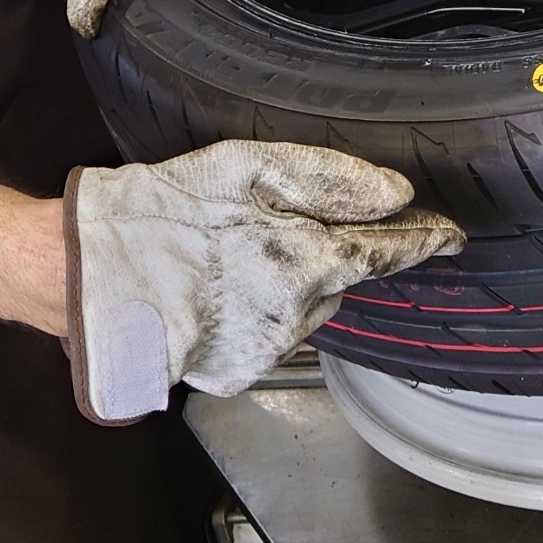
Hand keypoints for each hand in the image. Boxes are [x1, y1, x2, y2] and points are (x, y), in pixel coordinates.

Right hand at [62, 140, 465, 422]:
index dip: (423, 240)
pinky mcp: (232, 374)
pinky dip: (259, 309)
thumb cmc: (167, 211)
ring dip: (292, 282)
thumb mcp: (247, 168)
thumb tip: (396, 192)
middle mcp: (295, 318)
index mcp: (305, 264)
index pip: (385, 253)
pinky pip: (268, 334)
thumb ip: (328, 180)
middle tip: (288, 224)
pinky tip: (220, 286)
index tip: (452, 235)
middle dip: (332, 254)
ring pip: (304, 309)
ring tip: (238, 252)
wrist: (91, 277)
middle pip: (341, 281)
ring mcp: (263, 352)